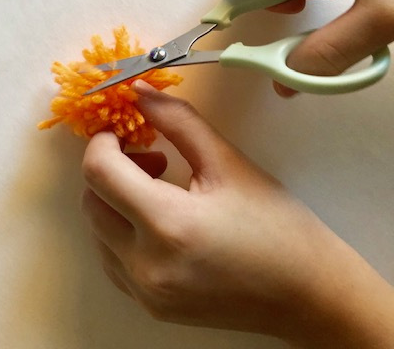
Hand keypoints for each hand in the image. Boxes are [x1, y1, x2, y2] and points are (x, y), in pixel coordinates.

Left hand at [81, 81, 393, 346]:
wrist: (307, 295)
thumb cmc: (277, 225)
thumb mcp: (228, 162)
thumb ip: (178, 120)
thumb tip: (139, 92)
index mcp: (168, 224)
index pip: (99, 172)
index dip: (102, 140)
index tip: (124, 129)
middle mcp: (146, 265)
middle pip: (91, 201)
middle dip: (110, 169)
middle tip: (154, 157)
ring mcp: (145, 293)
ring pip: (97, 231)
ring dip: (115, 200)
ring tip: (162, 188)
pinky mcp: (151, 307)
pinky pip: (113, 259)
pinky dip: (123, 230)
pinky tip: (159, 220)